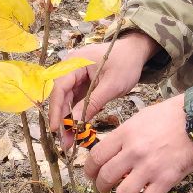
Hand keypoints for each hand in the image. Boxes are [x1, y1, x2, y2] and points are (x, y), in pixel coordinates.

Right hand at [48, 31, 158, 147]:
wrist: (136, 52)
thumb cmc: (125, 64)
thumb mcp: (111, 86)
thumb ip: (92, 103)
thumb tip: (75, 123)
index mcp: (75, 62)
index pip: (59, 88)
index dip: (56, 109)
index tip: (56, 128)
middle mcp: (70, 67)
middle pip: (60, 95)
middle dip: (61, 118)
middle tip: (63, 140)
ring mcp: (75, 75)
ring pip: (66, 99)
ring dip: (67, 118)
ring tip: (68, 139)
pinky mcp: (81, 82)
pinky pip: (74, 100)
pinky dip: (75, 113)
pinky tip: (76, 128)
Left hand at [83, 94, 192, 192]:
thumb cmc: (172, 115)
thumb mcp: (141, 118)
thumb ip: (126, 135)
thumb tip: (114, 152)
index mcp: (125, 133)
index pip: (96, 157)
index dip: (90, 170)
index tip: (92, 175)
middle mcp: (133, 151)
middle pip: (105, 178)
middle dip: (102, 187)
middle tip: (106, 189)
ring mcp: (149, 166)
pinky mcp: (166, 179)